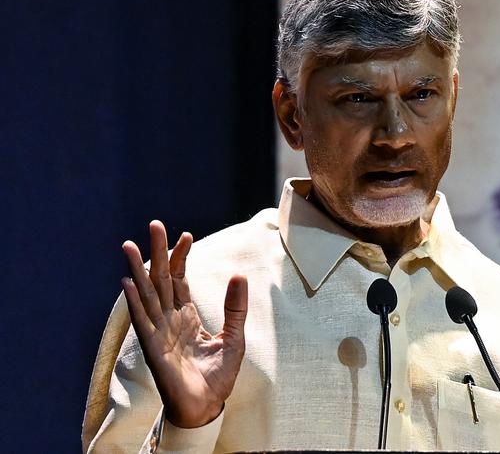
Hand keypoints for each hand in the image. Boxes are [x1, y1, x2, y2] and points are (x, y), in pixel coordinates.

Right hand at [121, 220, 247, 427]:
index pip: (180, 279)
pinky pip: (143, 321)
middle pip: (161, 279)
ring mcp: (160, 332)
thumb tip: (239, 275)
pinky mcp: (154, 348)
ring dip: (139, 270)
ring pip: (147, 294)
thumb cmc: (217, 375)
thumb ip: (235, 307)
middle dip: (157, 253)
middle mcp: (170, 319)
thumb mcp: (234, 337)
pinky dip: (136, 302)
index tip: (186, 235)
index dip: (181, 258)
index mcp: (187, 316)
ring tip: (130, 245)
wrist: (207, 406)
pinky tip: (128, 283)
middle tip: (154, 224)